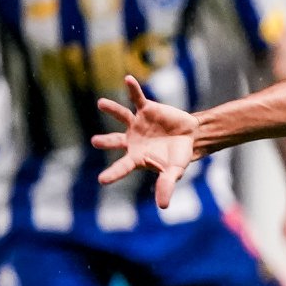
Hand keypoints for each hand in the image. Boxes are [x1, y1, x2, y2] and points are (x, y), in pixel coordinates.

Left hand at [94, 76, 196, 209]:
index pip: (122, 166)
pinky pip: (137, 98)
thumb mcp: (174, 172)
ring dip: (112, 109)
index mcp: (136, 157)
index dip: (113, 174)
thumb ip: (166, 186)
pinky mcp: (146, 109)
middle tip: (96, 142)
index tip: (102, 180)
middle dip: (106, 141)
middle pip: (115, 141)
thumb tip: (163, 207)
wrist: (189, 136)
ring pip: (121, 116)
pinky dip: (132, 89)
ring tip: (101, 104)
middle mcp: (132, 139)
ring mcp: (137, 124)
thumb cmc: (177, 156)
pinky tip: (127, 79)